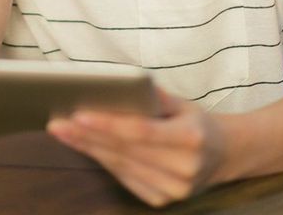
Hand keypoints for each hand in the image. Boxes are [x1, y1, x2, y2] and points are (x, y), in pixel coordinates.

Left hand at [46, 88, 224, 208]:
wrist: (223, 155)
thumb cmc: (196, 121)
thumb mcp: (181, 102)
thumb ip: (152, 95)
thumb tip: (120, 83)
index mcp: (190, 139)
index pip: (140, 131)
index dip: (108, 124)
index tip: (79, 114)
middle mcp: (182, 169)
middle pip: (124, 150)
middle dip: (87, 136)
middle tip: (58, 122)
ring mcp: (172, 190)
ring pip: (120, 166)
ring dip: (88, 149)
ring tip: (63, 131)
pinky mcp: (160, 200)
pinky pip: (124, 178)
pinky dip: (102, 160)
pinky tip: (84, 146)